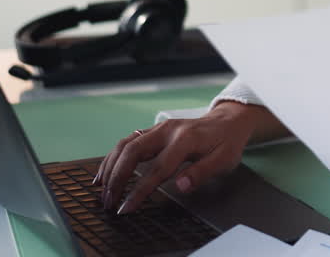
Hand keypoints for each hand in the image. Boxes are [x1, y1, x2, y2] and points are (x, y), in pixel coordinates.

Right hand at [93, 101, 267, 214]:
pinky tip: (105, 173)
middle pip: (133, 152)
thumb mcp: (225, 160)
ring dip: (110, 167)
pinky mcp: (153, 130)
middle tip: (108, 202)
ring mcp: (158, 128)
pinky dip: (113, 158)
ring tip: (101, 190)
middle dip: (117, 178)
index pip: (157, 168)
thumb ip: (202, 172)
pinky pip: (127, 142)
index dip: (140, 190)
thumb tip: (181, 186)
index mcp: (186, 140)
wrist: (228, 122)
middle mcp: (168, 131)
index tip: (126, 208)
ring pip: (125, 144)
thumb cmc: (226, 143)